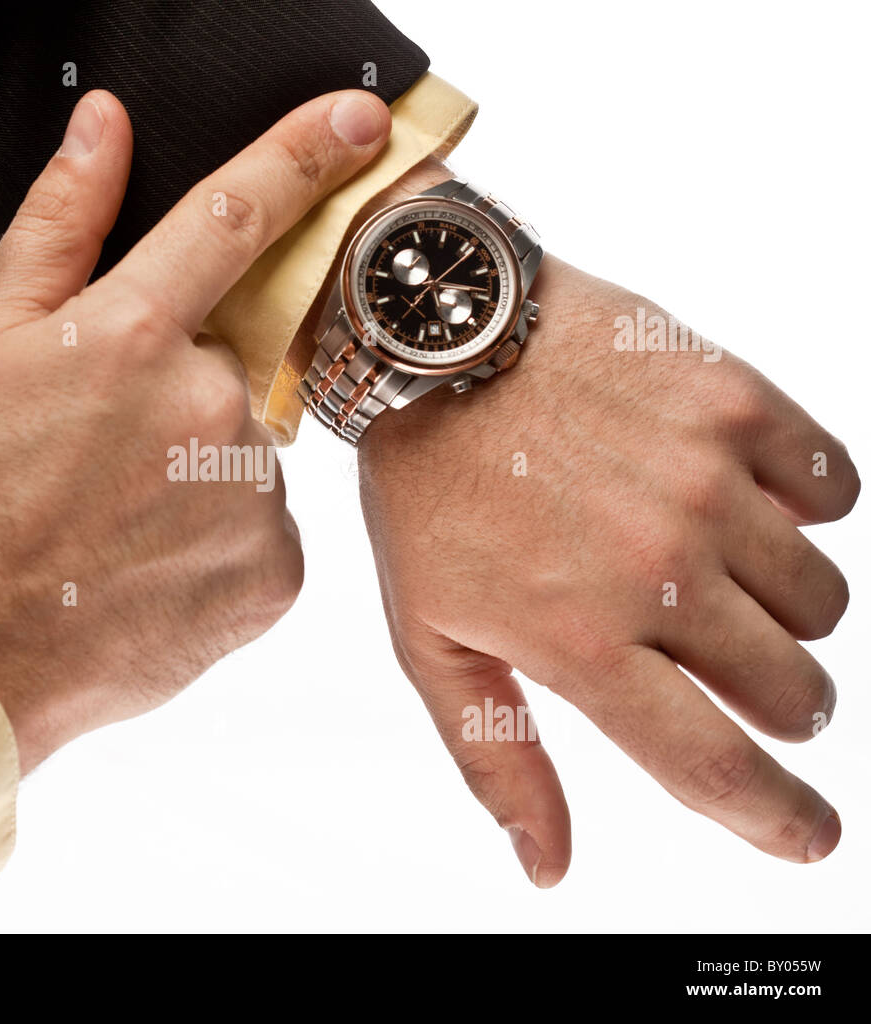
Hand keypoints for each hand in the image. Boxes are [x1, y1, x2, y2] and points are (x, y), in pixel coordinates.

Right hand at [0, 87, 391, 772]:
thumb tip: (105, 126)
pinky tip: (149, 559)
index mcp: (134, 337)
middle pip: (236, 357)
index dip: (302, 156)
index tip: (359, 122)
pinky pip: (263, 524)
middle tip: (101, 446)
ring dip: (197, 463)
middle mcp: (211, 410)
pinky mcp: (276, 574)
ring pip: (246, 447)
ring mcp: (252, 498)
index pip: (238, 217)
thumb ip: (58, 224)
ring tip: (115, 515)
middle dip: (182, 382)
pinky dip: (218, 533)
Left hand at [358, 253, 857, 884]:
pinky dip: (798, 505)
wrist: (437, 341)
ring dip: (778, 603)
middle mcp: (660, 572)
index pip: (715, 767)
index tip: (809, 836)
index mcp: (582, 641)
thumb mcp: (430, 639)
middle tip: (714, 654)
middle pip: (793, 690)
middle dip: (772, 698)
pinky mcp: (737, 405)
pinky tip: (730, 490)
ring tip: (702, 560)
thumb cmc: (426, 496)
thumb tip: (548, 869)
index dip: (778, 819)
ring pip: (822, 598)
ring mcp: (709, 484)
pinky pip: (834, 489)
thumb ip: (497, 757)